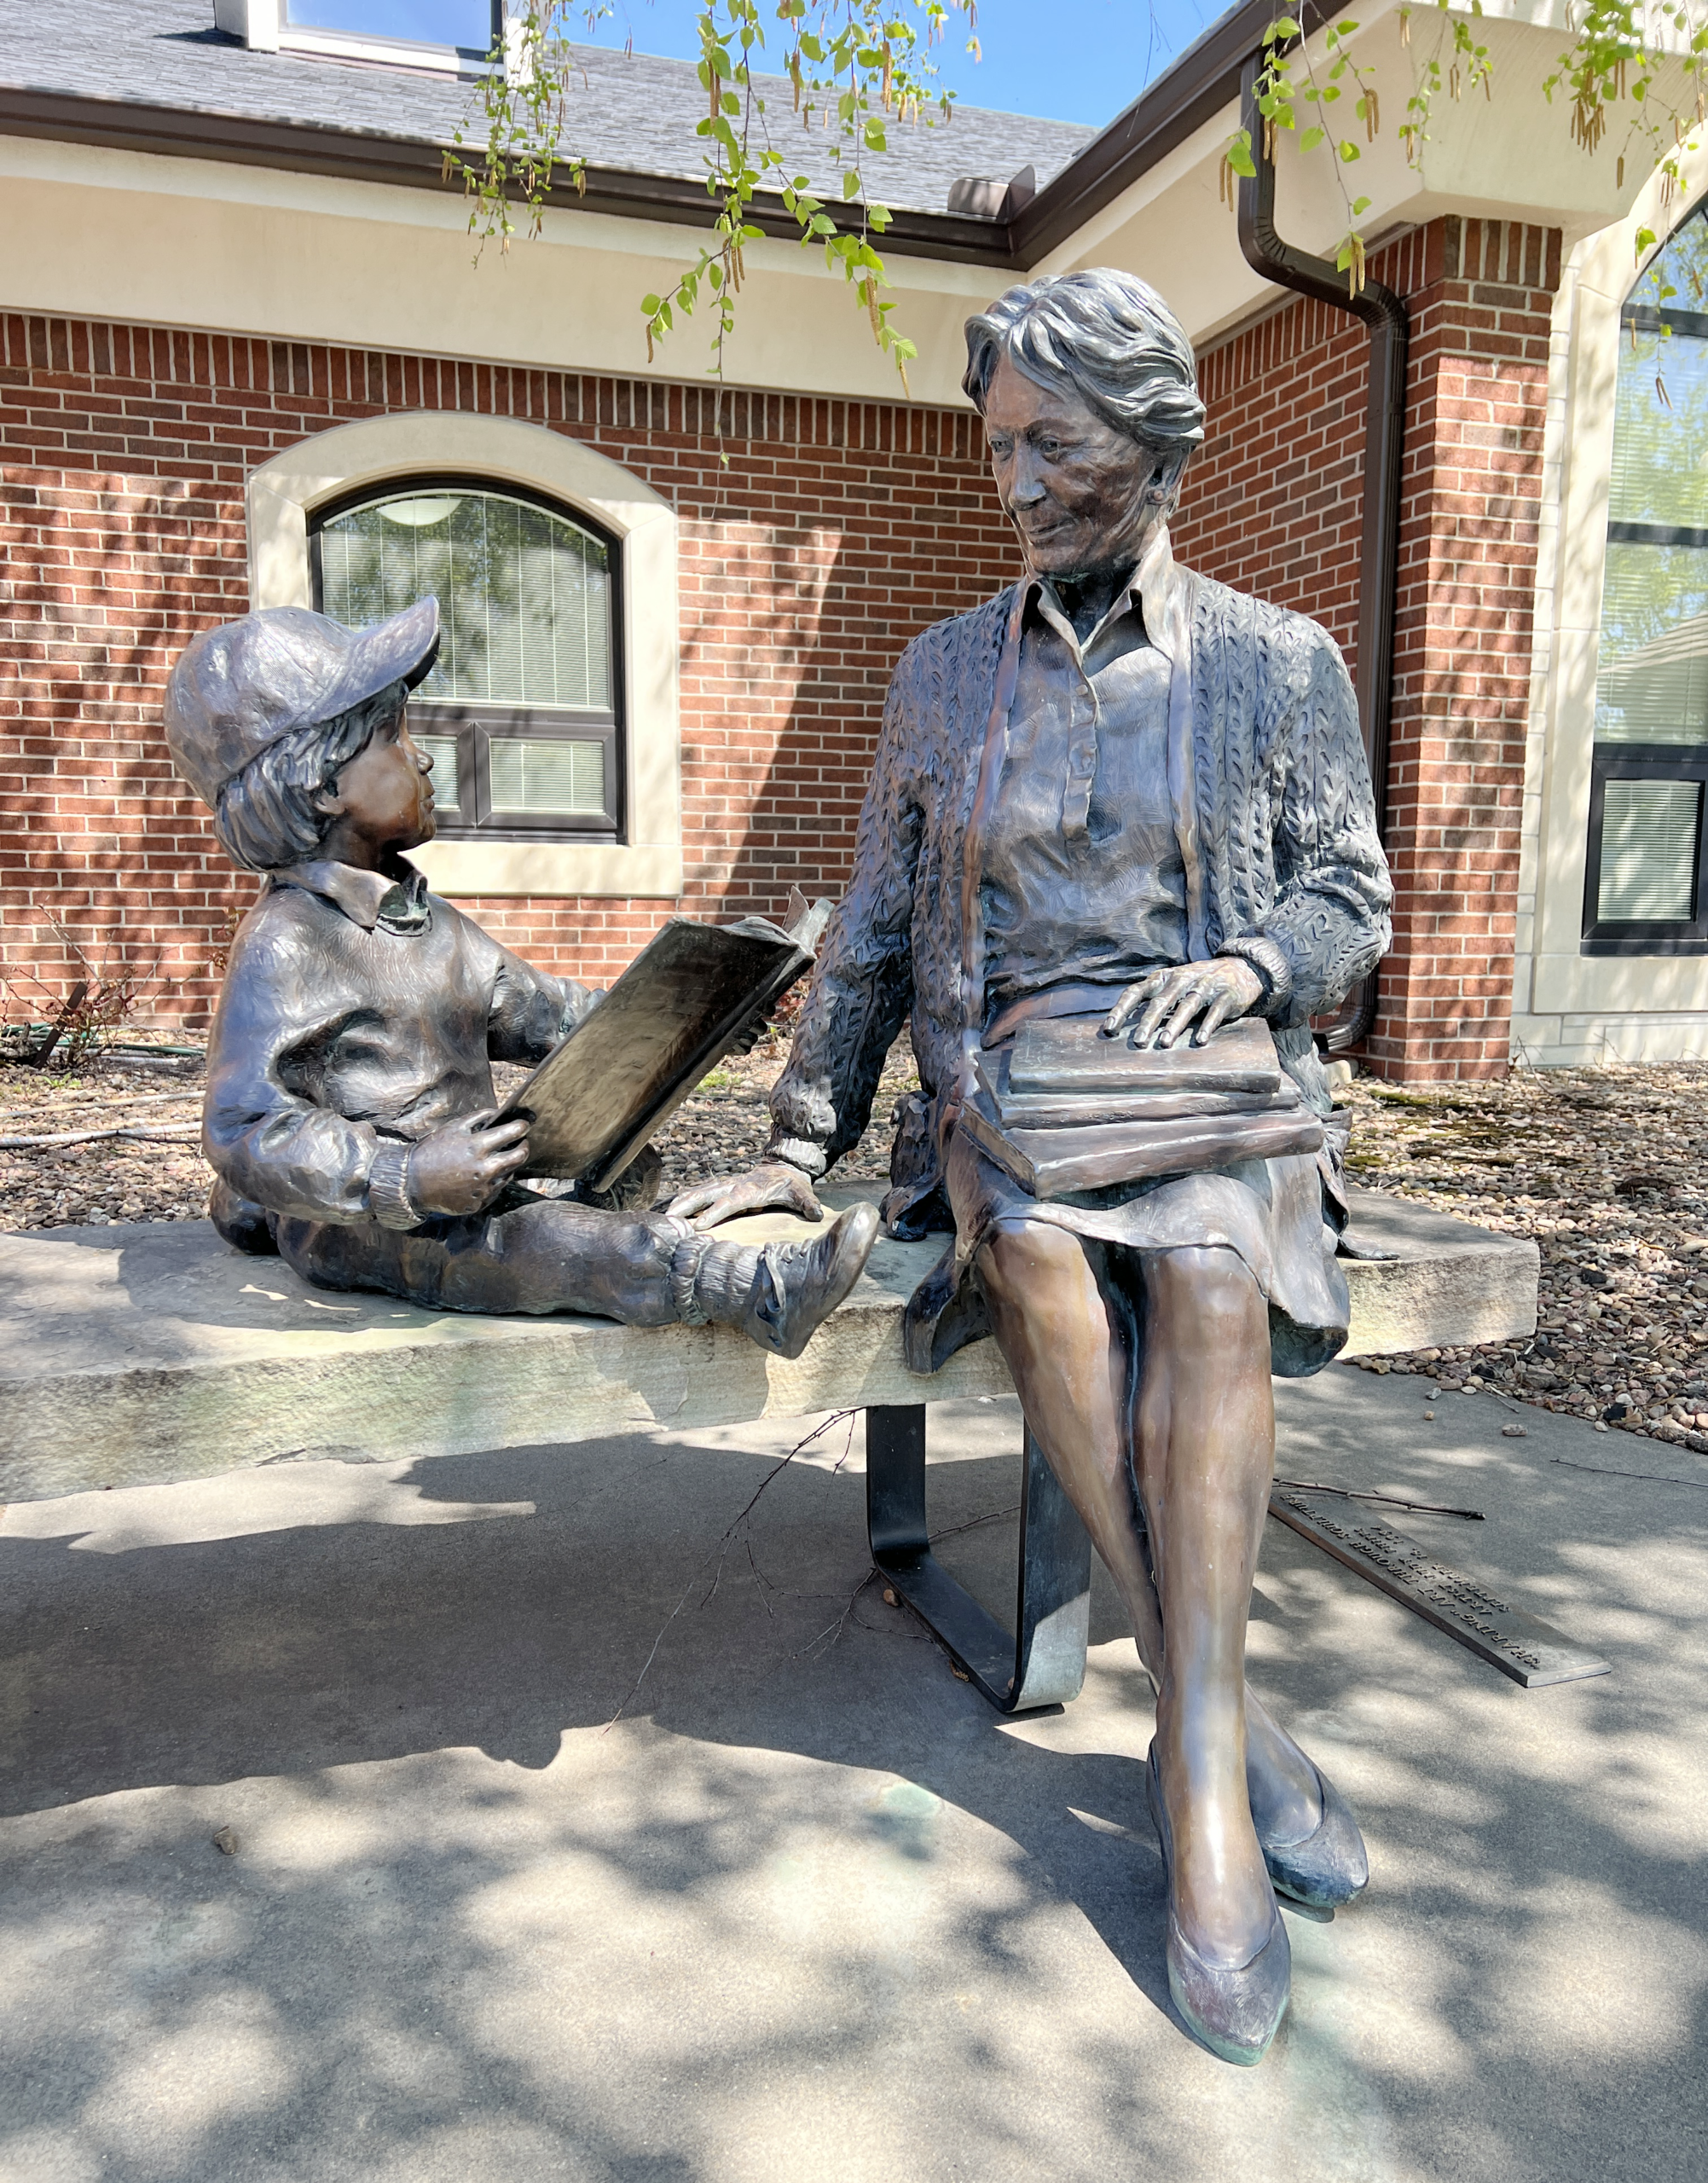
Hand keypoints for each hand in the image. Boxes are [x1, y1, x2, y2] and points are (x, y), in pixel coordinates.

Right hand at [405, 1109, 530, 1215]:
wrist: (412, 1182)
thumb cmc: (431, 1152)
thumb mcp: (452, 1128)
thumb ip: (477, 1118)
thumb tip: (497, 1113)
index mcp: (477, 1146)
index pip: (512, 1132)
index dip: (521, 1126)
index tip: (524, 1125)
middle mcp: (484, 1168)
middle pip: (519, 1156)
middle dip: (524, 1146)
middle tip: (521, 1142)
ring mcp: (482, 1188)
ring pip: (509, 1175)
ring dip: (508, 1165)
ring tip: (498, 1159)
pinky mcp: (478, 1203)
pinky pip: (495, 1191)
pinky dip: (493, 1182)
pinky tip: (484, 1176)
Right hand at [666, 1159, 822, 1231]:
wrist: (784, 1168)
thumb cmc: (790, 1184)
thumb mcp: (801, 1192)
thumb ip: (808, 1203)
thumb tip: (816, 1214)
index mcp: (749, 1189)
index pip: (729, 1202)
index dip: (714, 1213)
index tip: (699, 1225)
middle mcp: (732, 1186)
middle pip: (704, 1195)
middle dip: (686, 1206)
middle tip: (668, 1221)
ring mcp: (724, 1186)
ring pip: (696, 1193)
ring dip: (679, 1204)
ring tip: (660, 1218)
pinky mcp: (719, 1190)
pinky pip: (697, 1195)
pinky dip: (681, 1202)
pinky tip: (667, 1214)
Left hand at [1102, 960, 1265, 1049]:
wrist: (1240, 969)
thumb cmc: (1196, 983)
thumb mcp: (1172, 985)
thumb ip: (1153, 1000)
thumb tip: (1123, 1026)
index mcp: (1163, 978)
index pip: (1136, 991)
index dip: (1121, 1010)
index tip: (1109, 1029)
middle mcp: (1182, 979)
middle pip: (1161, 1001)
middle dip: (1148, 1022)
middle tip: (1138, 1042)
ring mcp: (1205, 985)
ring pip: (1187, 1006)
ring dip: (1175, 1025)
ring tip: (1164, 1043)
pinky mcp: (1226, 995)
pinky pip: (1215, 1012)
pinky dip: (1207, 1026)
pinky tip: (1200, 1041)